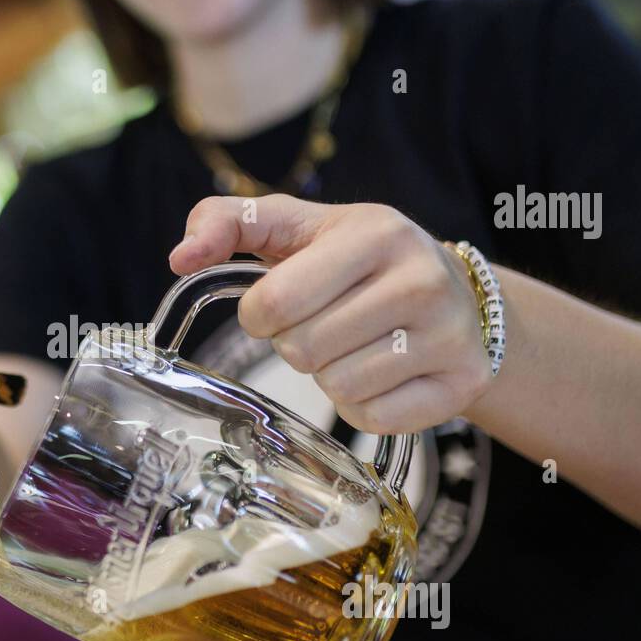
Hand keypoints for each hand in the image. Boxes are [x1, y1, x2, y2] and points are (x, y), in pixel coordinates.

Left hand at [170, 195, 493, 433]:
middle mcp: (420, 280)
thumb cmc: (357, 260)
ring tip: (356, 345)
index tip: (281, 305)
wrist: (457, 294)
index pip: (273, 303)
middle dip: (297, 344)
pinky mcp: (460, 383)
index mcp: (374, 233)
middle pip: (302, 351)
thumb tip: (179, 257)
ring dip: (330, 375)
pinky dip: (363, 406)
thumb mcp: (296, 225)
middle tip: (325, 324)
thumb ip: (228, 222)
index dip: (260, 315)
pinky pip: (373, 418)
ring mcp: (448, 334)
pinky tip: (382, 374)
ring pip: (338, 388)